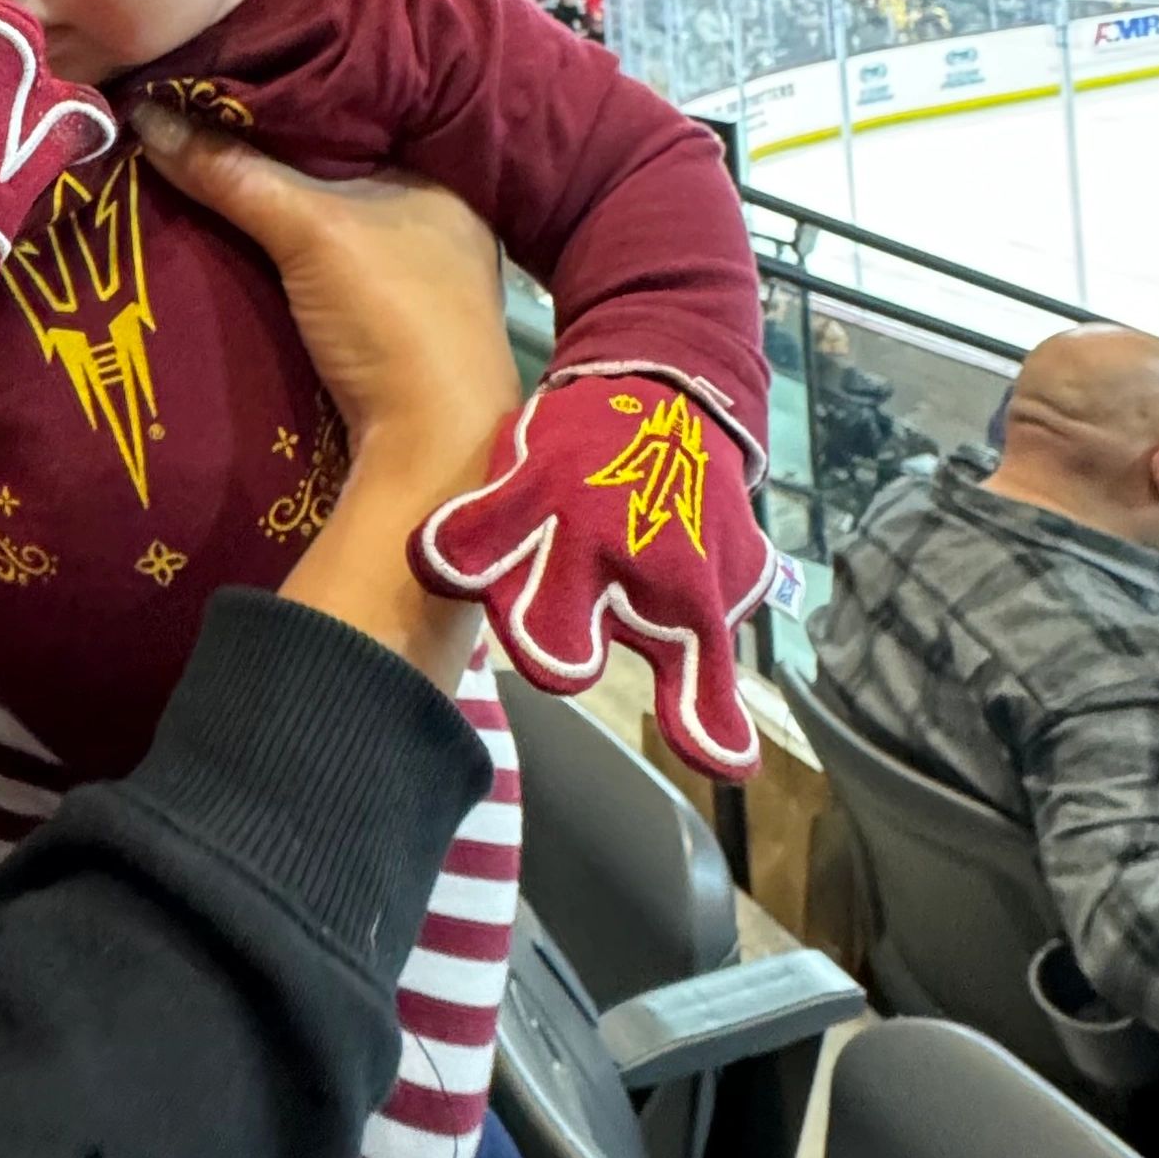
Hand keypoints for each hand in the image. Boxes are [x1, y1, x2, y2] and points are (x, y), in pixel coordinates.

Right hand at [133, 106, 515, 698]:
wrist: (428, 448)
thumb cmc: (392, 317)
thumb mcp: (309, 229)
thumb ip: (233, 172)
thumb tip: (147, 112)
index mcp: (443, 182)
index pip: (360, 116)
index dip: (295, 101)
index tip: (228, 84)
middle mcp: (440, 226)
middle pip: (340, 173)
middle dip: (279, 159)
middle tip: (204, 126)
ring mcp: (418, 283)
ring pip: (332, 226)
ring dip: (279, 213)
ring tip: (206, 172)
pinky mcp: (390, 333)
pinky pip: (325, 272)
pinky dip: (286, 259)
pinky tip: (240, 244)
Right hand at [414, 374, 775, 779]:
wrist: (672, 399)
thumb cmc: (691, 512)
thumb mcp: (720, 582)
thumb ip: (706, 673)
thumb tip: (725, 755)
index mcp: (687, 603)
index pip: (701, 684)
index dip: (706, 727)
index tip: (723, 758)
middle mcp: (629, 571)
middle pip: (580, 636)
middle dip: (563, 652)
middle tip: (563, 664)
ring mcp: (573, 528)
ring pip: (523, 581)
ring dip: (506, 604)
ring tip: (485, 604)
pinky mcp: (527, 486)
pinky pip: (476, 524)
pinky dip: (453, 543)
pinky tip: (433, 560)